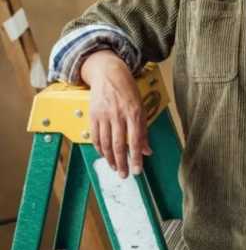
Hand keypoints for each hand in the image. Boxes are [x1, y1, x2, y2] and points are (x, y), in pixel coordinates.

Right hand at [81, 50, 150, 178]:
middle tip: (125, 175)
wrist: (109, 74)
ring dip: (110, 159)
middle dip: (122, 163)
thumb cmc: (129, 91)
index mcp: (134, 113)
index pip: (135, 141)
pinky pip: (95, 136)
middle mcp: (119, 115)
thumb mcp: (142, 108)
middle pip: (119, 145)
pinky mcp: (93, 115)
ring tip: (115, 168)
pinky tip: (104, 155)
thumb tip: (147, 151)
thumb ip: (143, 130)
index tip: (137, 170)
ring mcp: (104, 115)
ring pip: (105, 143)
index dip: (136, 158)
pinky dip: (99, 148)